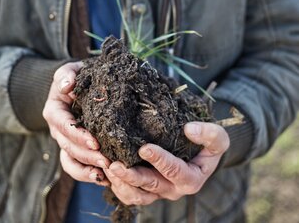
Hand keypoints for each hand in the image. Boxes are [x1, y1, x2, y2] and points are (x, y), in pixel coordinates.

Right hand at [43, 62, 109, 185]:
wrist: (80, 87)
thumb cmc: (79, 78)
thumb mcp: (71, 70)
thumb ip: (67, 74)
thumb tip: (67, 86)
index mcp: (54, 111)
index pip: (62, 125)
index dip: (77, 134)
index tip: (95, 141)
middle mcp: (58, 130)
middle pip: (68, 147)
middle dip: (87, 155)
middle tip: (107, 160)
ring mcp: (66, 142)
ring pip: (71, 161)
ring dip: (87, 169)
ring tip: (106, 173)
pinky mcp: (75, 150)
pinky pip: (77, 167)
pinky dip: (88, 175)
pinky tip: (105, 179)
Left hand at [104, 122, 228, 204]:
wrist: (199, 155)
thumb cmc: (207, 147)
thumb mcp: (218, 139)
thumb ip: (210, 135)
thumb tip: (189, 129)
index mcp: (191, 179)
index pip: (175, 171)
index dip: (160, 160)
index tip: (145, 148)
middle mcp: (173, 190)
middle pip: (151, 186)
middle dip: (132, 176)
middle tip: (115, 165)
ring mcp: (158, 192)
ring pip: (137, 196)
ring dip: (121, 184)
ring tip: (108, 168)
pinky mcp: (147, 191)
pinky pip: (130, 196)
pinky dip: (118, 187)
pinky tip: (108, 172)